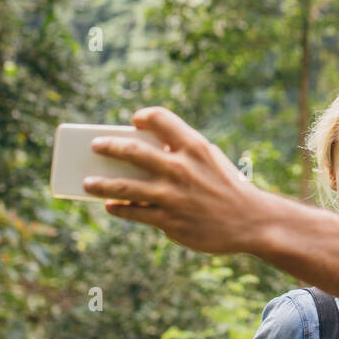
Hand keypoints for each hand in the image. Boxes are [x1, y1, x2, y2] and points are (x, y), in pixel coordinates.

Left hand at [83, 107, 268, 253]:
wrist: (251, 222)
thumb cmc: (228, 187)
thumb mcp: (211, 160)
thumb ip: (182, 153)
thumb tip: (145, 153)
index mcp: (194, 146)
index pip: (161, 118)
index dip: (143, 116)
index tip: (134, 120)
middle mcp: (180, 168)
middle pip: (131, 151)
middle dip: (108, 146)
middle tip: (95, 145)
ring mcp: (172, 195)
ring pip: (123, 186)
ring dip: (100, 183)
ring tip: (87, 182)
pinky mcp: (169, 221)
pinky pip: (133, 212)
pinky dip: (118, 207)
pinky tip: (110, 205)